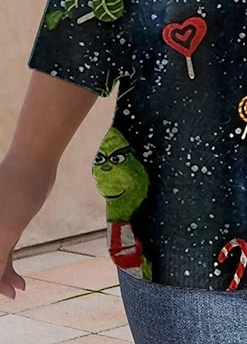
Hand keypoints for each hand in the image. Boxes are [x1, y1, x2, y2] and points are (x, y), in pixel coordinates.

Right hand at [0, 153, 57, 299]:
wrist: (33, 162)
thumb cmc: (17, 191)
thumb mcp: (6, 230)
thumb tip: (2, 289)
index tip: (5, 294)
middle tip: (12, 294)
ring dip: (3, 277)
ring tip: (18, 289)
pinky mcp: (5, 225)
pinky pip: (2, 251)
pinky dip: (8, 266)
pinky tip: (18, 283)